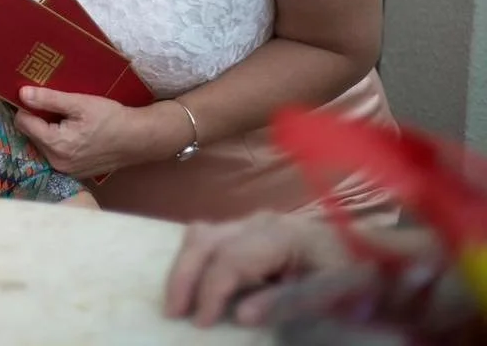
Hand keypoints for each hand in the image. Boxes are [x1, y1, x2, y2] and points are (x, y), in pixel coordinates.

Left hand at [11, 86, 147, 178]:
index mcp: (55, 144)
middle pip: (32, 135)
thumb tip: (22, 93)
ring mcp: (66, 171)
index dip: (26, 107)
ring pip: (43, 145)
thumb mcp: (79, 103)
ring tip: (66, 118)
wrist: (139, 139)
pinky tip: (74, 132)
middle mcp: (56, 162)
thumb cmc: (111, 118)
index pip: (23, 123)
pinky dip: (59, 142)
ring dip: (48, 131)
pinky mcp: (75, 173)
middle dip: (38, 119)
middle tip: (56, 106)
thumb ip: (48, 99)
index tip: (35, 96)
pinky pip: (56, 154)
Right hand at [163, 213, 355, 326]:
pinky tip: (193, 283)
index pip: (230, 260)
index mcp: (281, 235)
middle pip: (205, 240)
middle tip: (171, 312)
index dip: (211, 292)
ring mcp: (252, 223)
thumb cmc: (353, 276)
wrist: (375, 255)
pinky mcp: (250, 230)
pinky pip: (210, 237)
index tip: (200, 324)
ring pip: (201, 234)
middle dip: (183, 276)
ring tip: (176, 299)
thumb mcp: (328, 294)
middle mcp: (260, 222)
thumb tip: (239, 315)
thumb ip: (285, 303)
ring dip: (183, 266)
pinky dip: (194, 258)